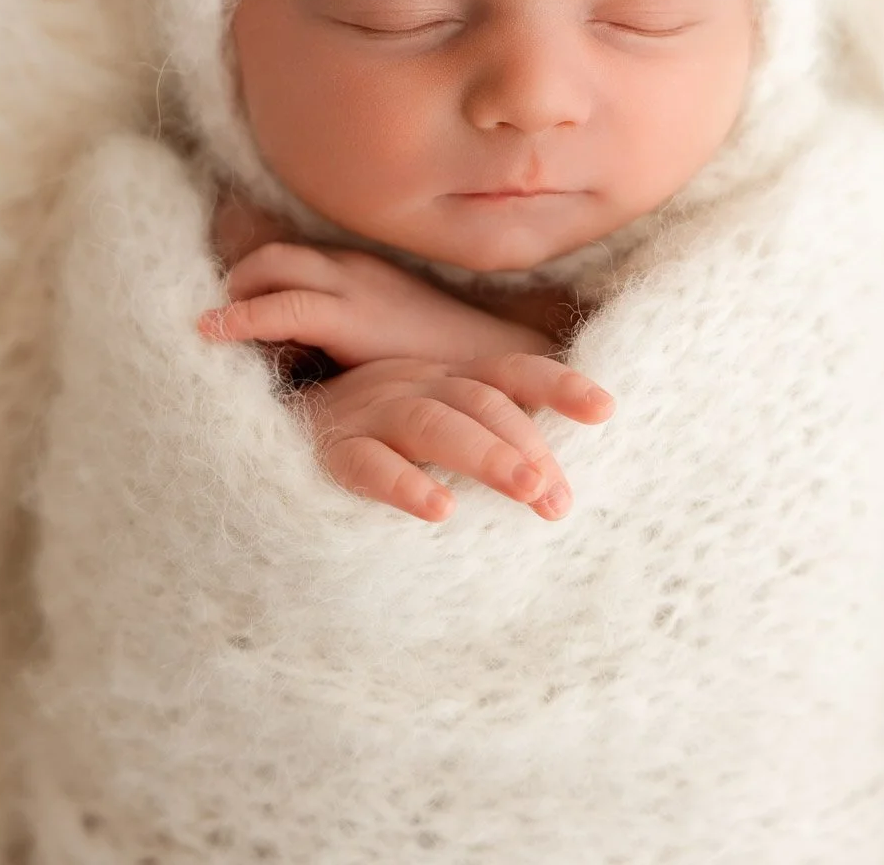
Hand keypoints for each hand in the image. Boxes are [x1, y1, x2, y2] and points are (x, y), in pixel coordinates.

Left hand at [197, 237, 555, 367]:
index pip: (294, 257)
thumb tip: (312, 355)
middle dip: (236, 280)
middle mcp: (352, 267)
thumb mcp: (392, 333)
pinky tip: (212, 334)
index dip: (255, 277)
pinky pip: (279, 307)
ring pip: (269, 268)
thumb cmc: (445, 361)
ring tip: (209, 327)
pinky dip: (239, 318)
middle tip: (215, 317)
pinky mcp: (349, 317)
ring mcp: (351, 286)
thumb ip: (353, 331)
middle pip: (273, 255)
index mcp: (362, 268)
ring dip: (233, 295)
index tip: (227, 302)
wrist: (493, 362)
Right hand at [296, 351, 615, 522]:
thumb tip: (561, 480)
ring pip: (435, 425)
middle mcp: (417, 385)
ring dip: (486, 455)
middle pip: (482, 403)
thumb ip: (490, 435)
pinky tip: (439, 511)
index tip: (607, 408)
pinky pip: (370, 465)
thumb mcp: (437, 420)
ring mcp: (374, 412)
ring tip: (529, 491)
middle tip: (561, 497)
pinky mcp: (334, 449)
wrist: (276, 423)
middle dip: (528, 444)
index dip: (559, 384)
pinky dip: (405, 485)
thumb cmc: (376, 430)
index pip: (512, 373)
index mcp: (450, 378)